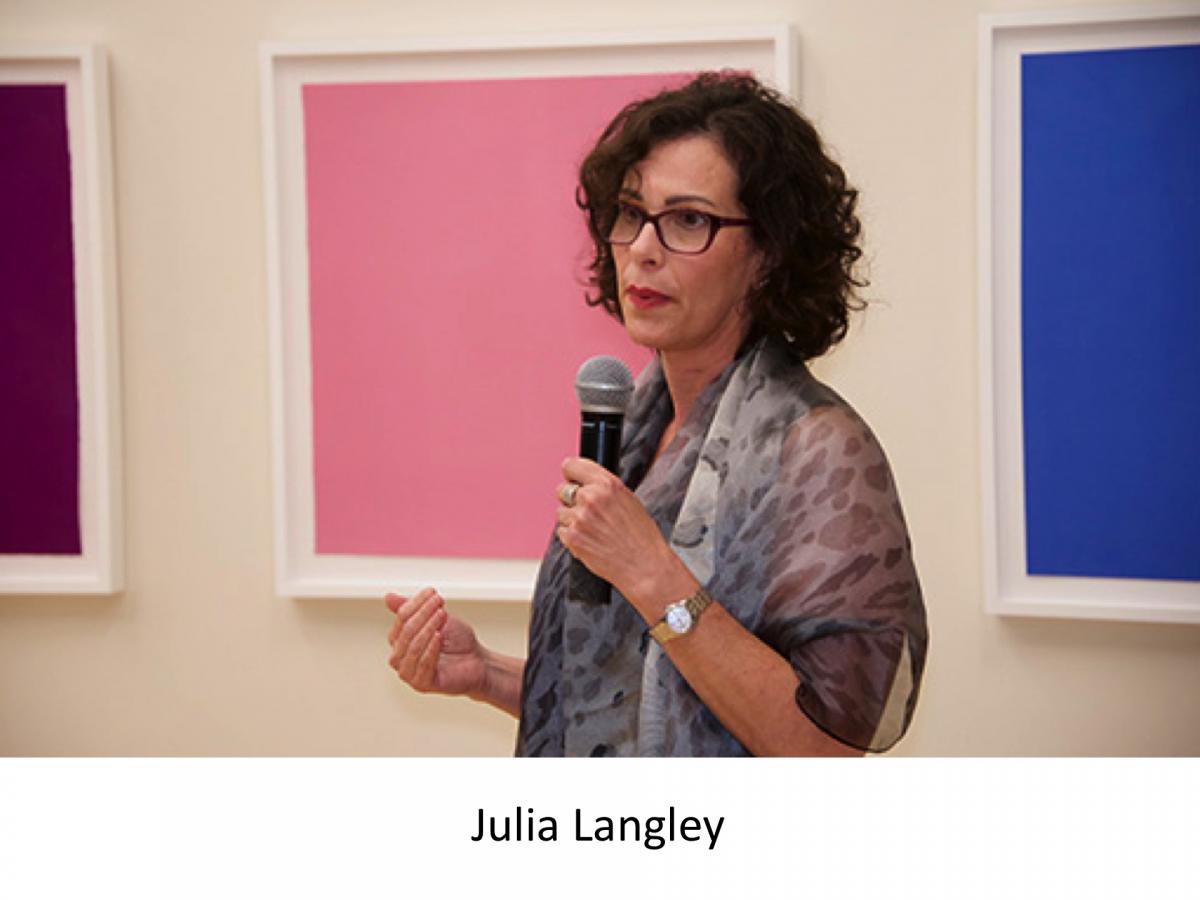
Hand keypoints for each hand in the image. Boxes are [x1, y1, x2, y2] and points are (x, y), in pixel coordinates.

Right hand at [385, 588, 485, 696]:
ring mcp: (409, 673)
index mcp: (400, 641)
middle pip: (406, 632)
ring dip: (428, 628)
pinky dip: (431, 649)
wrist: (478, 661)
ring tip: (441, 616)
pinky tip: (439, 637)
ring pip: (413, 647)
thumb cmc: (457, 641)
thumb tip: (388, 597)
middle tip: (439, 603)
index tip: (432, 592)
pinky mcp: (421, 684)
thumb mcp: (435, 618)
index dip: (416, 603)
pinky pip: (422, 665)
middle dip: (423, 614)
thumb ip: (412, 609)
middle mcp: (400, 657)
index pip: (401, 619)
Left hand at [555, 457, 685, 607]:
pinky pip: (561, 531)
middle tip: (586, 511)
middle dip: (570, 499)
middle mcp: (591, 498)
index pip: (572, 466)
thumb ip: (604, 489)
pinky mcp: (572, 538)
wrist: (645, 566)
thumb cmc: (642, 536)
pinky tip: (590, 541)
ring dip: (571, 520)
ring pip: (560, 512)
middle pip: (562, 489)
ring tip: (593, 530)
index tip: (571, 478)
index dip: (571, 473)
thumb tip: (585, 484)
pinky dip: (571, 536)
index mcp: (607, 484)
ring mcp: (579, 518)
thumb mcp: (628, 500)